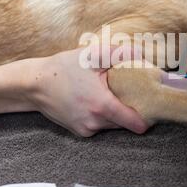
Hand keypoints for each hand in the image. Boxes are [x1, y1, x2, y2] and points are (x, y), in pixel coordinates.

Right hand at [26, 47, 148, 136]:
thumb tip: (142, 55)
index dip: (147, 117)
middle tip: (131, 94)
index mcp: (102, 105)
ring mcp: (86, 129)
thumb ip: (121, 54)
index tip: (152, 108)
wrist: (35, 84)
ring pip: (112, 125)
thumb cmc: (64, 68)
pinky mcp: (80, 132)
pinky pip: (99, 126)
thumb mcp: (93, 55)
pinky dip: (101, 117)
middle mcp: (95, 122)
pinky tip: (94, 102)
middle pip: (125, 123)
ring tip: (110, 95)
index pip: (135, 123)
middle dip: (131, 111)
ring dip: (115, 114)